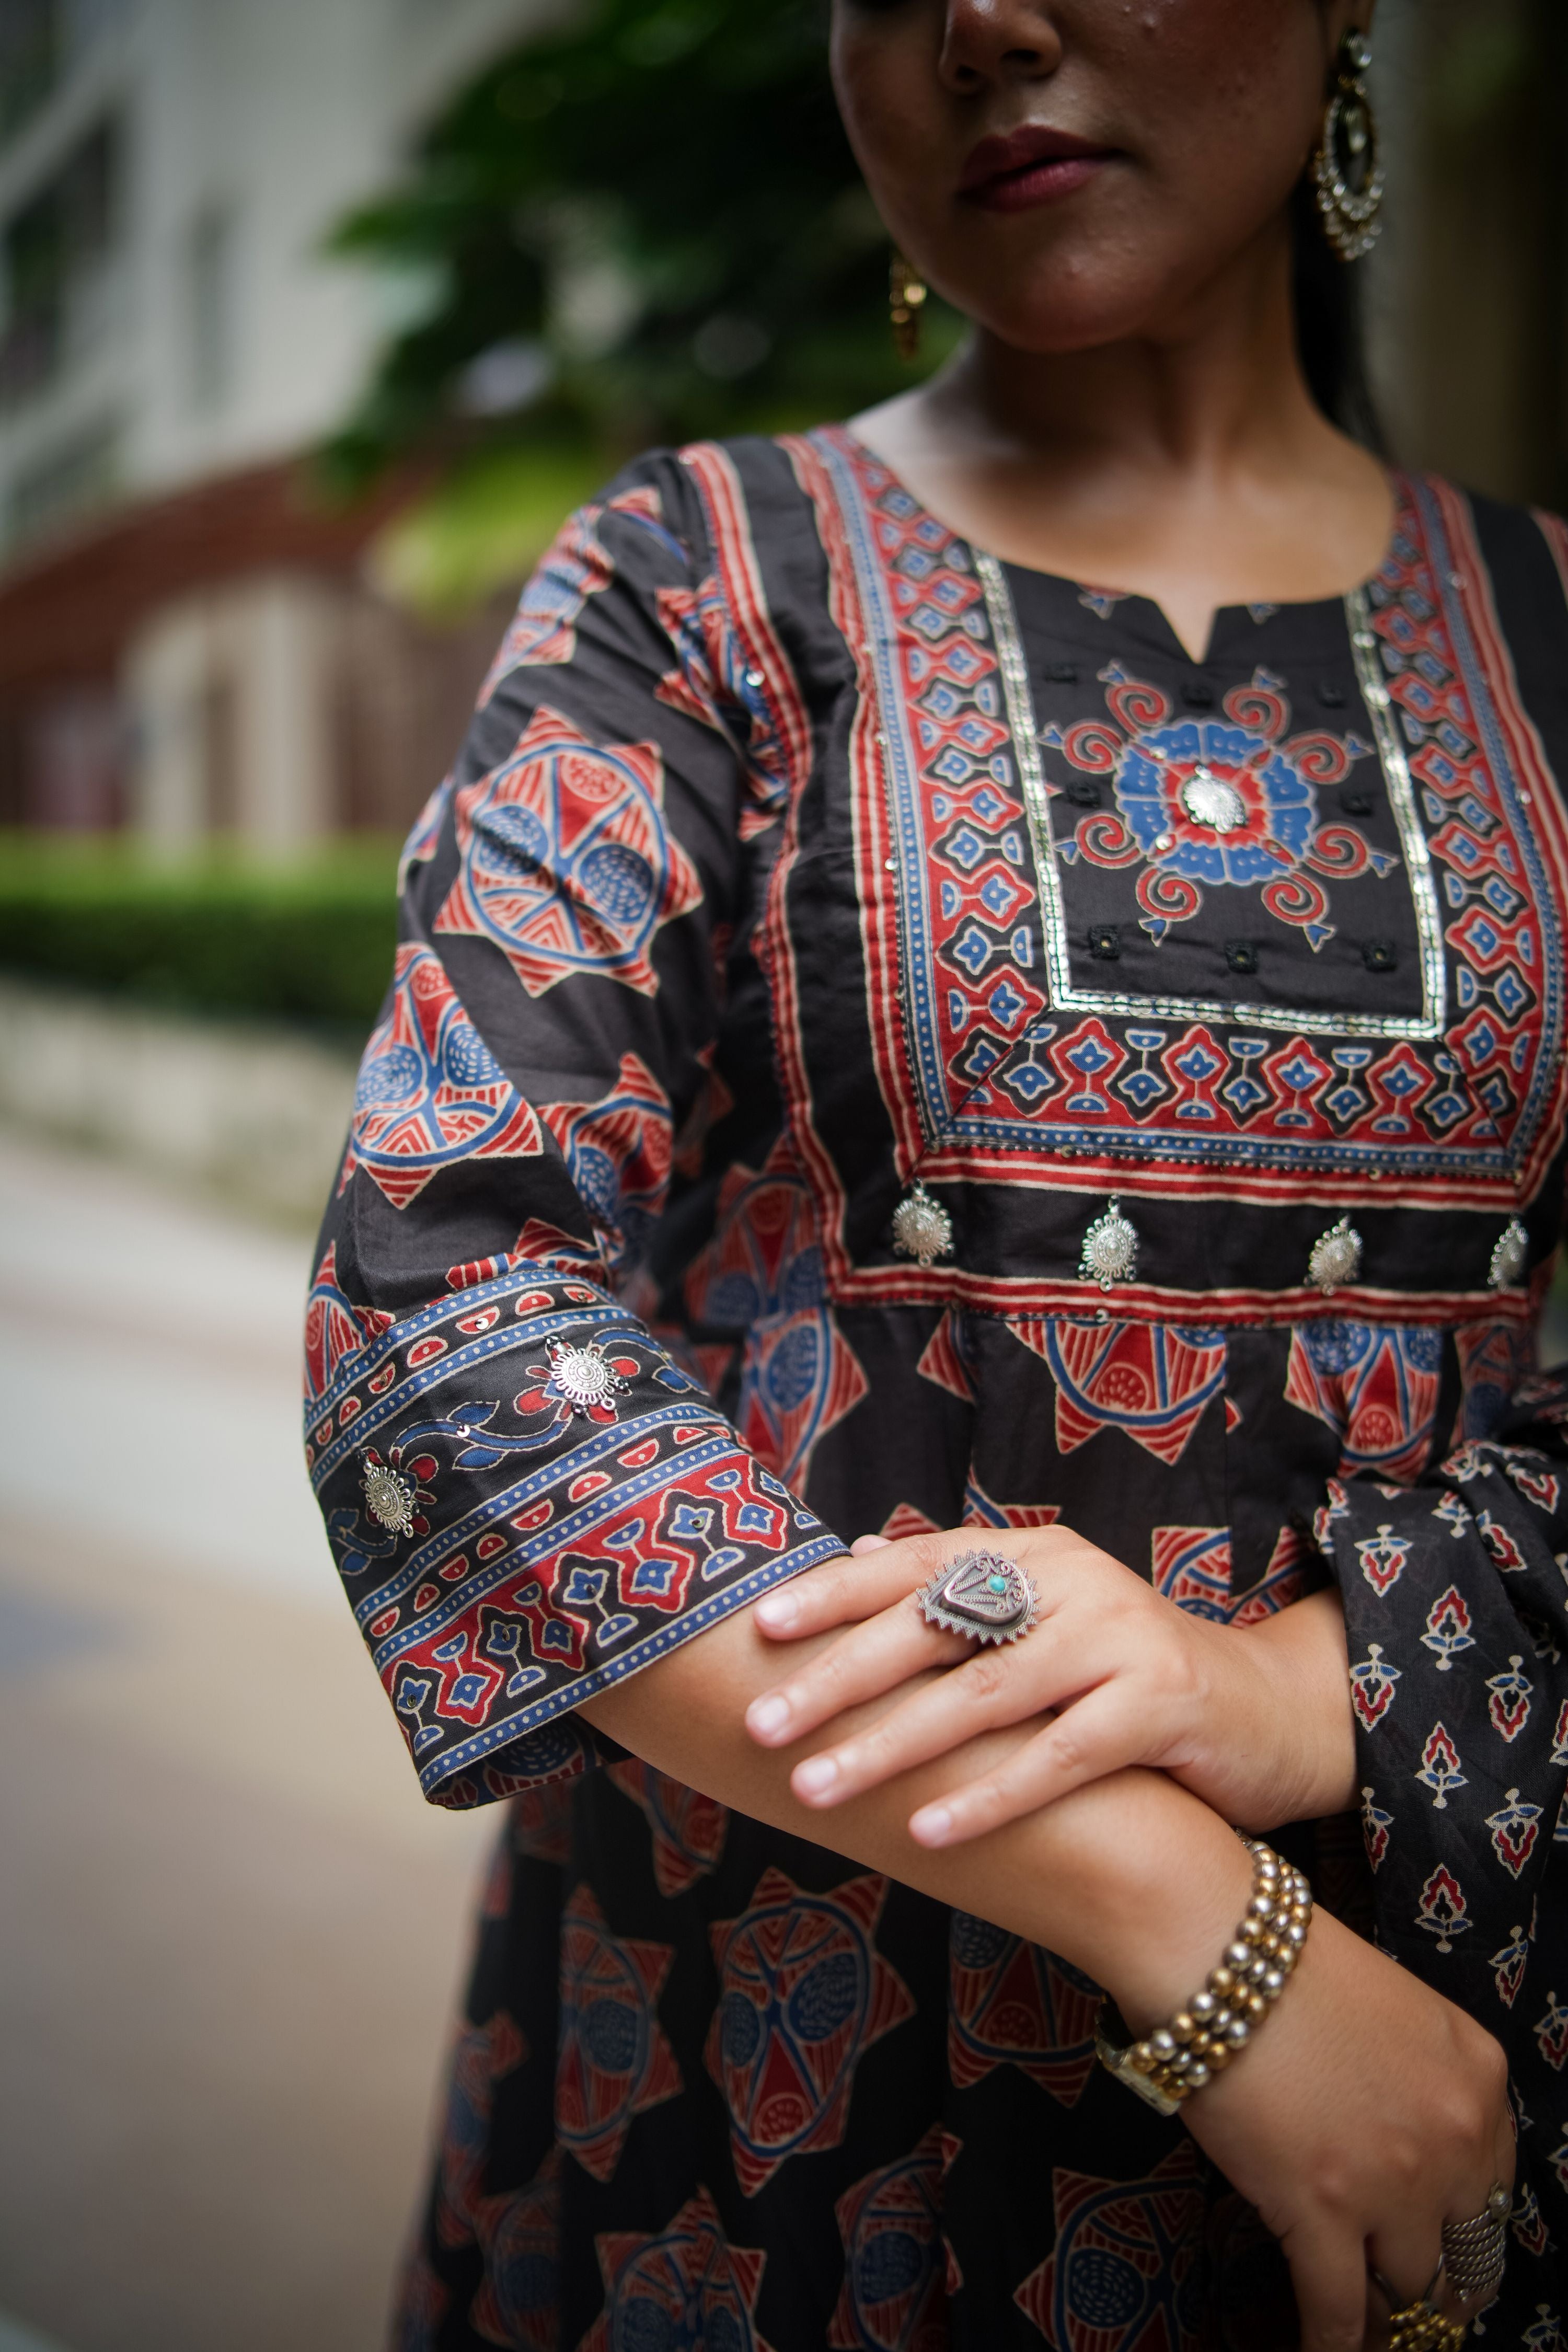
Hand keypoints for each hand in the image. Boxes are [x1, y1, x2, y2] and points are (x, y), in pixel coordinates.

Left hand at [746, 1526, 1355, 1842]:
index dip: (835, 1595)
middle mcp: (1072, 1580)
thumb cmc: (1126, 1674)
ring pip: (984, 1695)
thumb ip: (961, 1592)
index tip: (758, 1627)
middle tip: (762, 1722)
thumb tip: (855, 1557)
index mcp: (1032, 1555)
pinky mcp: (1160, 1704)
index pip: (916, 1564)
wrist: (1264, 1712)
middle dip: (839, 1677)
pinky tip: (926, 1833)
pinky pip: (1058, 1757)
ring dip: (892, 1747)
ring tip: (816, 1789)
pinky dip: (988, 1795)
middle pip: (935, 1627)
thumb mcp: (1044, 1621)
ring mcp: (1118, 1637)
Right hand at [1176, 1896, 1514, 2351]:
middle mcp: (1453, 2138)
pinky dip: (1333, 2345)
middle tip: (1415, 2309)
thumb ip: (1414, 2083)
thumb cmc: (1283, 1959)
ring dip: (1384, 2313)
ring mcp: (1393, 2183)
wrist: (1217, 1948)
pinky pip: (1340, 2312)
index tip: (1449, 2256)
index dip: (1464, 2232)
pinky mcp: (1324, 2214)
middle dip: (1436, 2285)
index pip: (1494, 2190)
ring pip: (1407, 2289)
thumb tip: (1393, 2148)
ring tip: (1366, 2329)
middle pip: (1460, 2249)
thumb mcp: (1392, 2011)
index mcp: (1478, 2078)